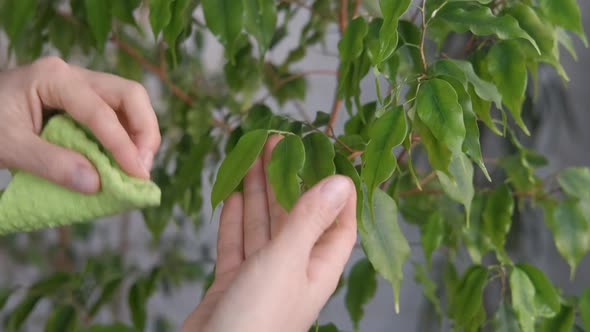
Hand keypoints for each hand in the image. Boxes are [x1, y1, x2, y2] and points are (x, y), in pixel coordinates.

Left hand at [0, 56, 160, 192]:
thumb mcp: (8, 147)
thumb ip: (51, 164)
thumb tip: (97, 184)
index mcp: (54, 78)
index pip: (101, 112)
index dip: (122, 145)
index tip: (137, 176)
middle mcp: (74, 75)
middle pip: (129, 94)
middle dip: (144, 132)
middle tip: (142, 168)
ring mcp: (80, 86)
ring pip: (129, 102)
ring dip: (141, 135)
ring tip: (137, 167)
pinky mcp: (82, 102)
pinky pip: (117, 115)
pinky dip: (127, 138)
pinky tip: (124, 160)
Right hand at [182, 136, 356, 331]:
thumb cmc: (257, 317)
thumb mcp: (286, 260)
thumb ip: (309, 220)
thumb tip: (341, 182)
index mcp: (318, 267)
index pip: (338, 222)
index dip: (335, 189)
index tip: (328, 154)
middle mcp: (294, 269)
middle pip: (294, 215)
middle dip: (286, 179)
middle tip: (276, 141)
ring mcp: (262, 276)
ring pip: (262, 224)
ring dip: (257, 191)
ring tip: (251, 154)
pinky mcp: (233, 282)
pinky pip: (236, 242)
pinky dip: (233, 218)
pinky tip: (231, 193)